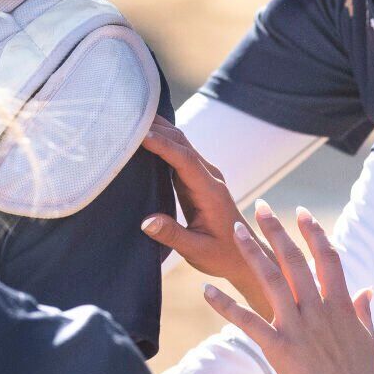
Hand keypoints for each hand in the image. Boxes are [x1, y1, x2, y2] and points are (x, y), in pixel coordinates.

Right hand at [138, 118, 270, 312]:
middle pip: (182, 143)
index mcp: (211, 191)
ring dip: (157, 129)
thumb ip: (172, 235)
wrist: (246, 257)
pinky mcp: (195, 179)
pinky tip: (141, 137)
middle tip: (127, 116)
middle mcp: (209, 177)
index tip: (140, 133)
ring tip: (130, 119)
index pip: (185, 160)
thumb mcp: (197, 251)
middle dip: (157, 127)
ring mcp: (203, 175)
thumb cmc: (223, 255)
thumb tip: (145, 221)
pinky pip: (177, 154)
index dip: (162, 144)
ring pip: (180, 144)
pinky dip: (159, 142)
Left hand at [203, 204, 373, 373]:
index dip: (314, 232)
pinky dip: (225, 305)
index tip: (301, 212)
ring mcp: (298, 327)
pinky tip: (206, 290)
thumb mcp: (368, 339)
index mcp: (339, 304)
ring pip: (271, 281)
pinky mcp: (279, 348)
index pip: (327, 257)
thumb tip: (367, 291)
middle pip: (295, 260)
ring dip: (252, 253)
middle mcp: (318, 309)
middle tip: (261, 206)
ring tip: (236, 230)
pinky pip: (247, 322)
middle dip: (277, 231)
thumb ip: (362, 311)